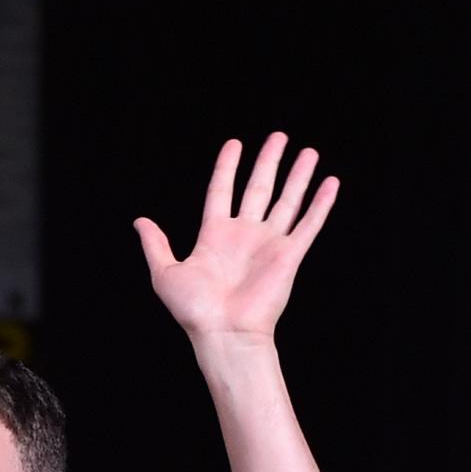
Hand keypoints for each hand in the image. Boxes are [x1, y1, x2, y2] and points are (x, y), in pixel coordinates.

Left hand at [134, 133, 337, 345]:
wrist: (224, 333)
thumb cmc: (195, 311)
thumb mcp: (165, 274)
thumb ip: (155, 245)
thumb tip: (139, 222)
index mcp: (215, 236)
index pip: (222, 191)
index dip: (227, 167)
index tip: (235, 144)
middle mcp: (244, 236)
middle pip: (259, 189)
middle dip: (269, 162)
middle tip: (278, 137)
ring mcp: (268, 245)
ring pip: (287, 201)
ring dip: (299, 177)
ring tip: (309, 152)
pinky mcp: (289, 256)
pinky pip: (308, 225)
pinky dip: (321, 204)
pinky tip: (331, 183)